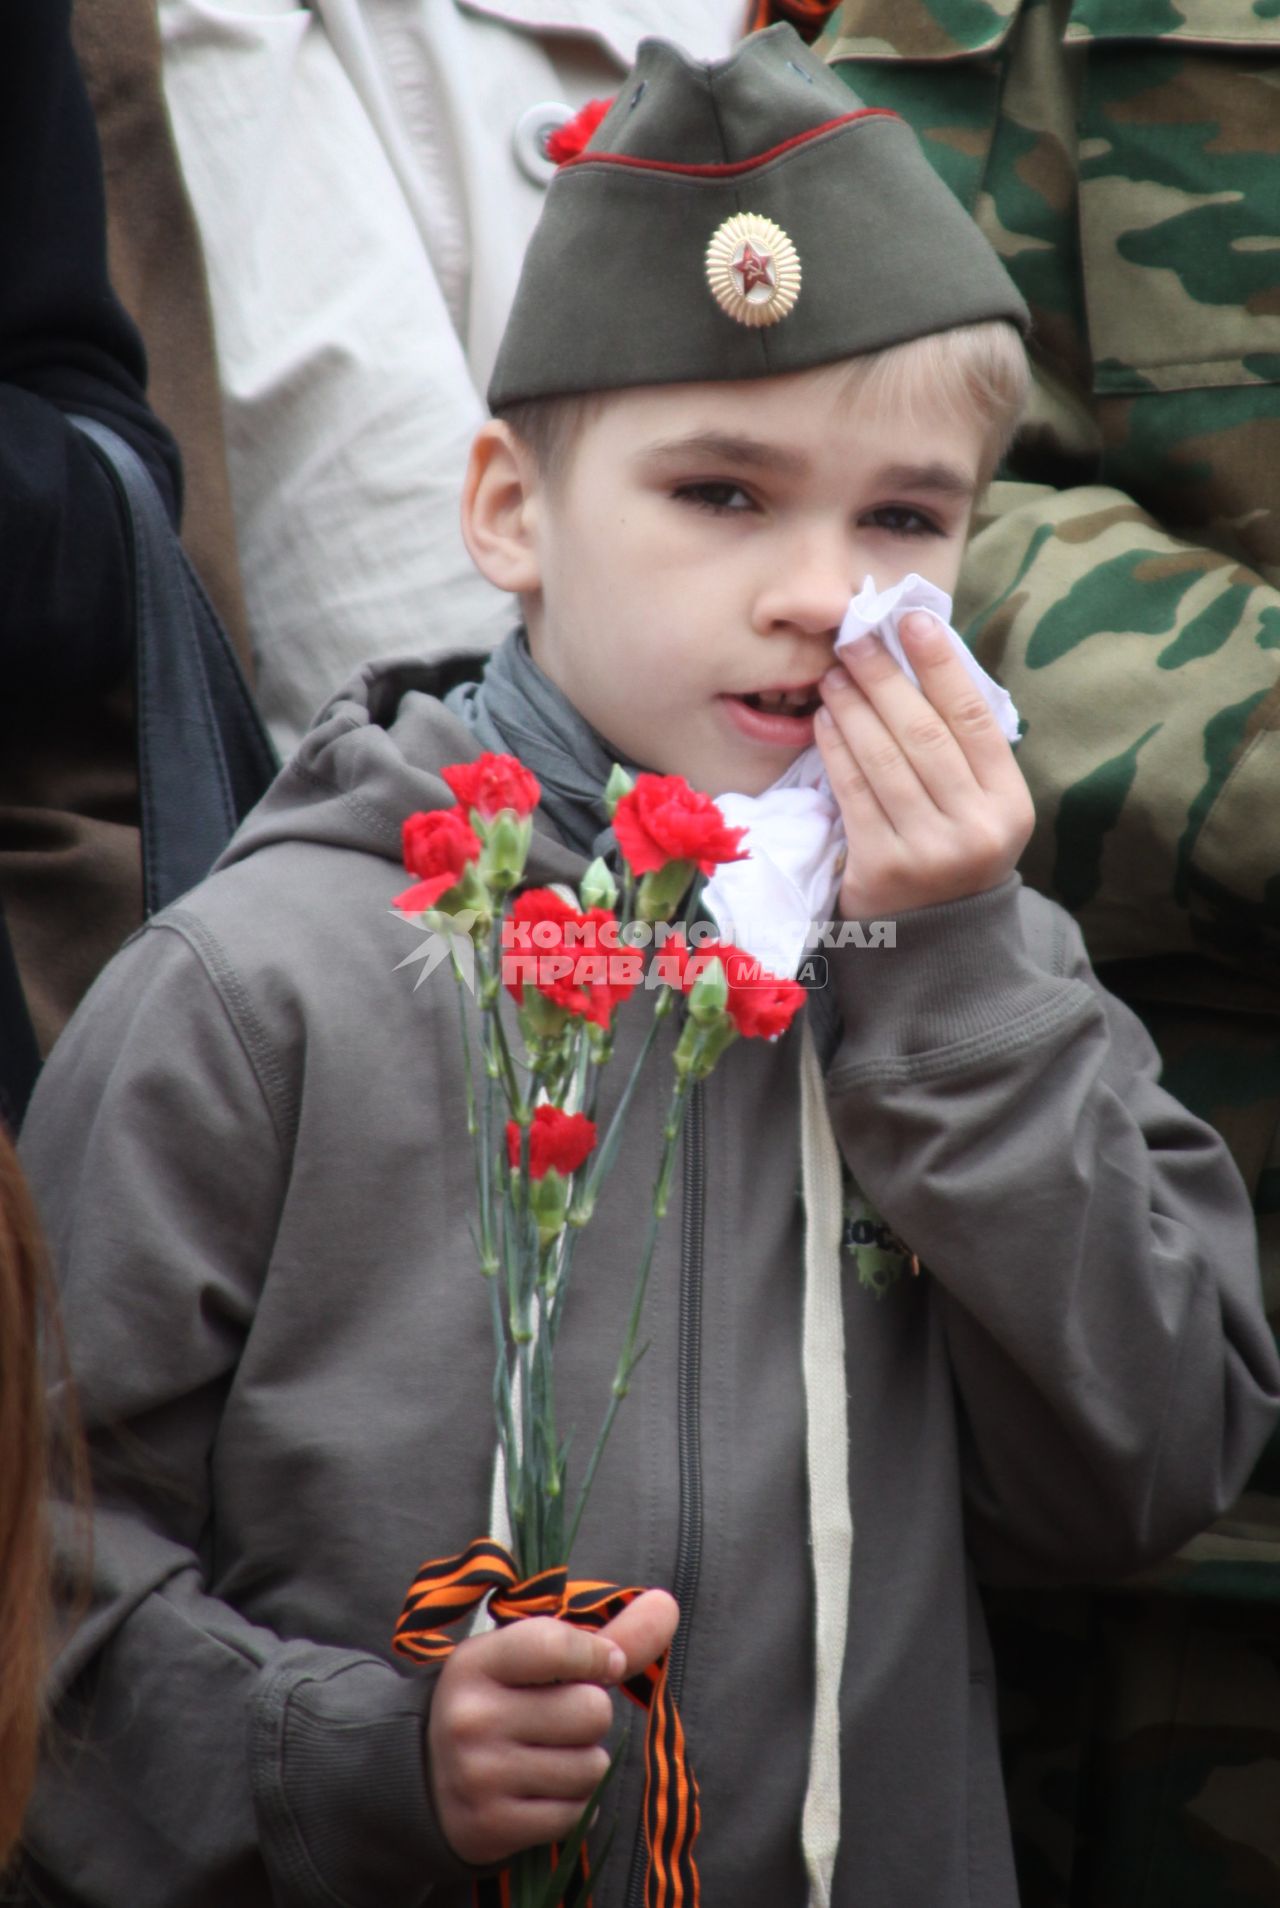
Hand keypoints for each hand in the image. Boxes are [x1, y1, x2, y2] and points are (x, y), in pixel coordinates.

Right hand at [427, 1588, 678, 1865]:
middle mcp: (473, 1718)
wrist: (426, 1780)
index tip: (604, 1663)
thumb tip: (668, 1604)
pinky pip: (576, 1813)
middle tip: (558, 1720)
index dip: (597, 1654)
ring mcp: (480, 1776)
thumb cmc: (497, 1703)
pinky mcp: (493, 1827)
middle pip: (591, 1711)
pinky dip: (573, 1803)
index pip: (555, 1644)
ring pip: (591, 1767)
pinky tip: (541, 1792)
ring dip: (585, 1763)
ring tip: (548, 1757)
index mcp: (476, 1663)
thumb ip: (603, 1635)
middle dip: (591, 1716)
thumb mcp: (528, 1661)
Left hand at [814, 612, 1033, 918]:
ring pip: (884, 760)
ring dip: (853, 707)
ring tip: (834, 673)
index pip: (973, 718)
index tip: (912, 619)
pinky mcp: (881, 869)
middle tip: (854, 639)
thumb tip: (922, 660)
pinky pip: (853, 793)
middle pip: (924, 734)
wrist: (934, 945)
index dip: (942, 664)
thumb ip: (962, 750)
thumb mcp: (979, 809)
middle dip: (885, 678)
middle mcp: (976, 829)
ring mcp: (929, 852)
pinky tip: (825, 720)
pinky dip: (836, 750)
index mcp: (1010, 804)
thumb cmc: (952, 855)